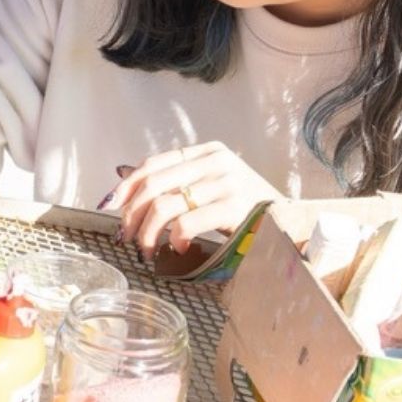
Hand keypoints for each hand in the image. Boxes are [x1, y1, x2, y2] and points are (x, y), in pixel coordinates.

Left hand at [110, 141, 282, 259]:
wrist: (291, 224)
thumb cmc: (247, 208)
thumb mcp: (210, 185)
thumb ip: (174, 179)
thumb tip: (123, 174)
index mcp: (207, 151)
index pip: (154, 163)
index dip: (127, 185)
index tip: (109, 205)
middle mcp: (216, 161)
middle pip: (153, 185)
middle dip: (132, 215)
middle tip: (126, 238)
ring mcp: (226, 183)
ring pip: (164, 206)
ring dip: (147, 233)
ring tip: (147, 250)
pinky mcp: (234, 208)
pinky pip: (186, 223)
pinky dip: (173, 239)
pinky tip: (176, 249)